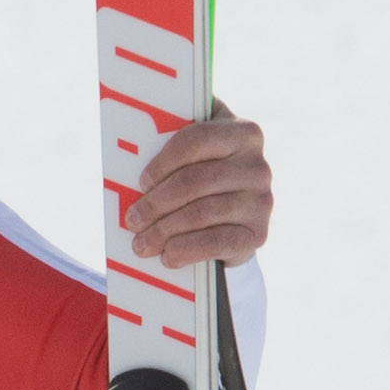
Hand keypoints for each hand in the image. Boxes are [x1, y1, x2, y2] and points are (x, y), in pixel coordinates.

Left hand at [126, 102, 270, 265]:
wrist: (235, 220)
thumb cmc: (203, 178)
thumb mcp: (193, 157)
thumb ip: (171, 145)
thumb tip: (129, 155)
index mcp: (241, 132)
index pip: (195, 140)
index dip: (163, 162)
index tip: (141, 182)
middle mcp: (257, 164)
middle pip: (194, 181)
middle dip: (156, 203)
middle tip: (132, 220)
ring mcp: (261, 200)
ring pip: (202, 213)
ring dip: (164, 231)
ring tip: (142, 243)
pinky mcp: (258, 234)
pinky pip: (216, 242)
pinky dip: (186, 250)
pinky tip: (168, 256)